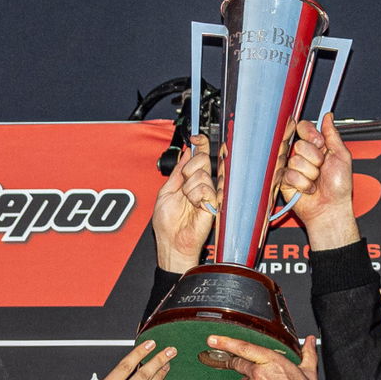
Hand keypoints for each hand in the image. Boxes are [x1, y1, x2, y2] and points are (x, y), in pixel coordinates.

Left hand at [153, 135, 217, 271]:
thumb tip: (185, 153)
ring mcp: (208, 193)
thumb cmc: (168, 224)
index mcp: (190, 180)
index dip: (200, 143)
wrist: (172, 243)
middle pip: (202, 159)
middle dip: (189, 169)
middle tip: (183, 185)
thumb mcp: (166, 191)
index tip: (195, 137)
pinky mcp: (214, 203)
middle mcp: (201, 184)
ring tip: (187, 201)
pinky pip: (206, 188)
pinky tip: (194, 206)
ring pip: (202, 174)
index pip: (199, 155)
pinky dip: (195, 196)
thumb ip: (177, 172)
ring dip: (188, 188)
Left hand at [206, 333, 321, 379]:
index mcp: (273, 363)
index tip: (213, 339)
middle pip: (240, 363)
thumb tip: (310, 342)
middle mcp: (260, 375)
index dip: (226, 342)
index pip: (244, 348)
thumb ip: (307, 354)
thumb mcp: (309, 373)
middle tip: (255, 370)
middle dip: (241, 362)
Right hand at [280, 114, 358, 250]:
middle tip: (321, 168)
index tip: (320, 144)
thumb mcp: (342, 156)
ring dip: (310, 173)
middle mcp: (303, 155)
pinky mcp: (285, 181)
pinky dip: (303, 184)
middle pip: (300, 144)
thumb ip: (333, 135)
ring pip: (296, 160)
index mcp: (316, 147)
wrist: (331, 208)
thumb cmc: (339, 187)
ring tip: (315, 181)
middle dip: (315, 158)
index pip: (304, 128)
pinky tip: (308, 189)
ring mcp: (294, 167)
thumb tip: (328, 117)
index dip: (311, 135)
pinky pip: (290, 174)